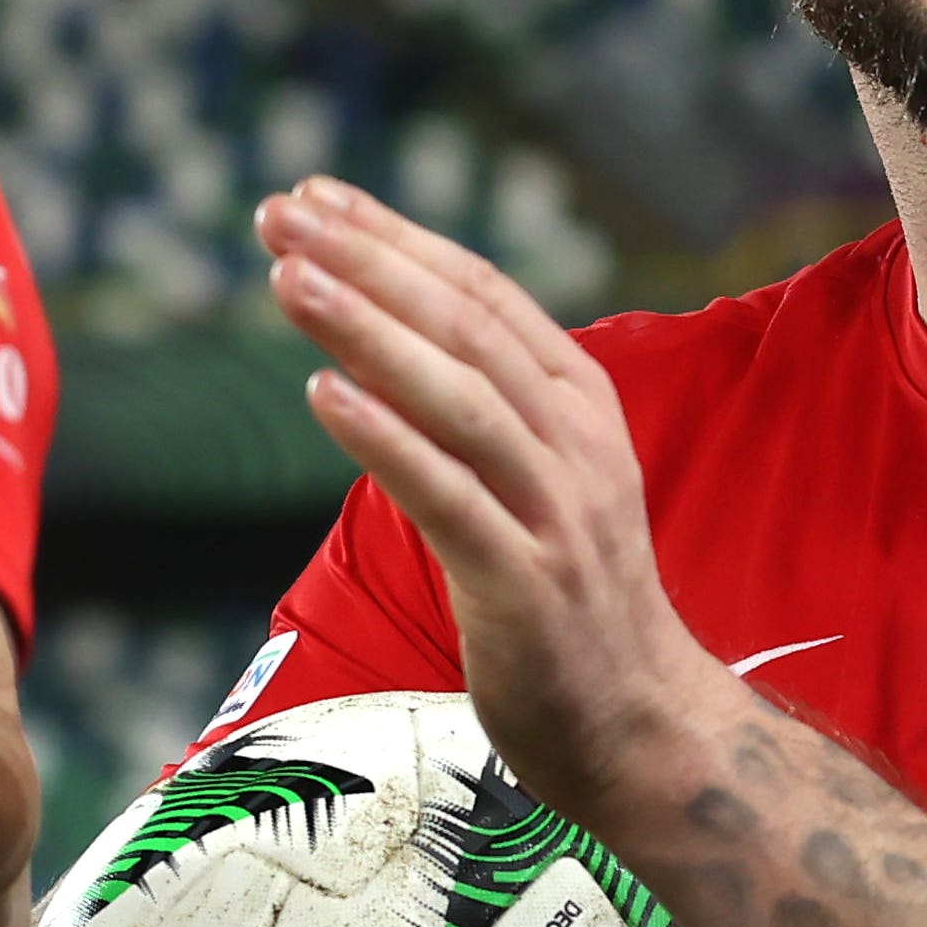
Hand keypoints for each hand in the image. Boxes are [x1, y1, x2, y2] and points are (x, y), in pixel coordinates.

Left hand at [253, 177, 730, 824]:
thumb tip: (391, 343)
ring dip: (369, 330)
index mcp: (581, 408)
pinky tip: (323, 392)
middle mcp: (576, 446)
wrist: (645, 730)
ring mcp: (556, 514)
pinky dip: (385, 438)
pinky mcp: (525, 585)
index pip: (483, 296)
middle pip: (465, 328)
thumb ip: (487, 414)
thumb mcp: (544, 485)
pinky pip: (448, 496)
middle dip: (370, 261)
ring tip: (289, 278)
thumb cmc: (573, 607)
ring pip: (458, 398)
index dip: (398, 239)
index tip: (317, 196)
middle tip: (281, 213)